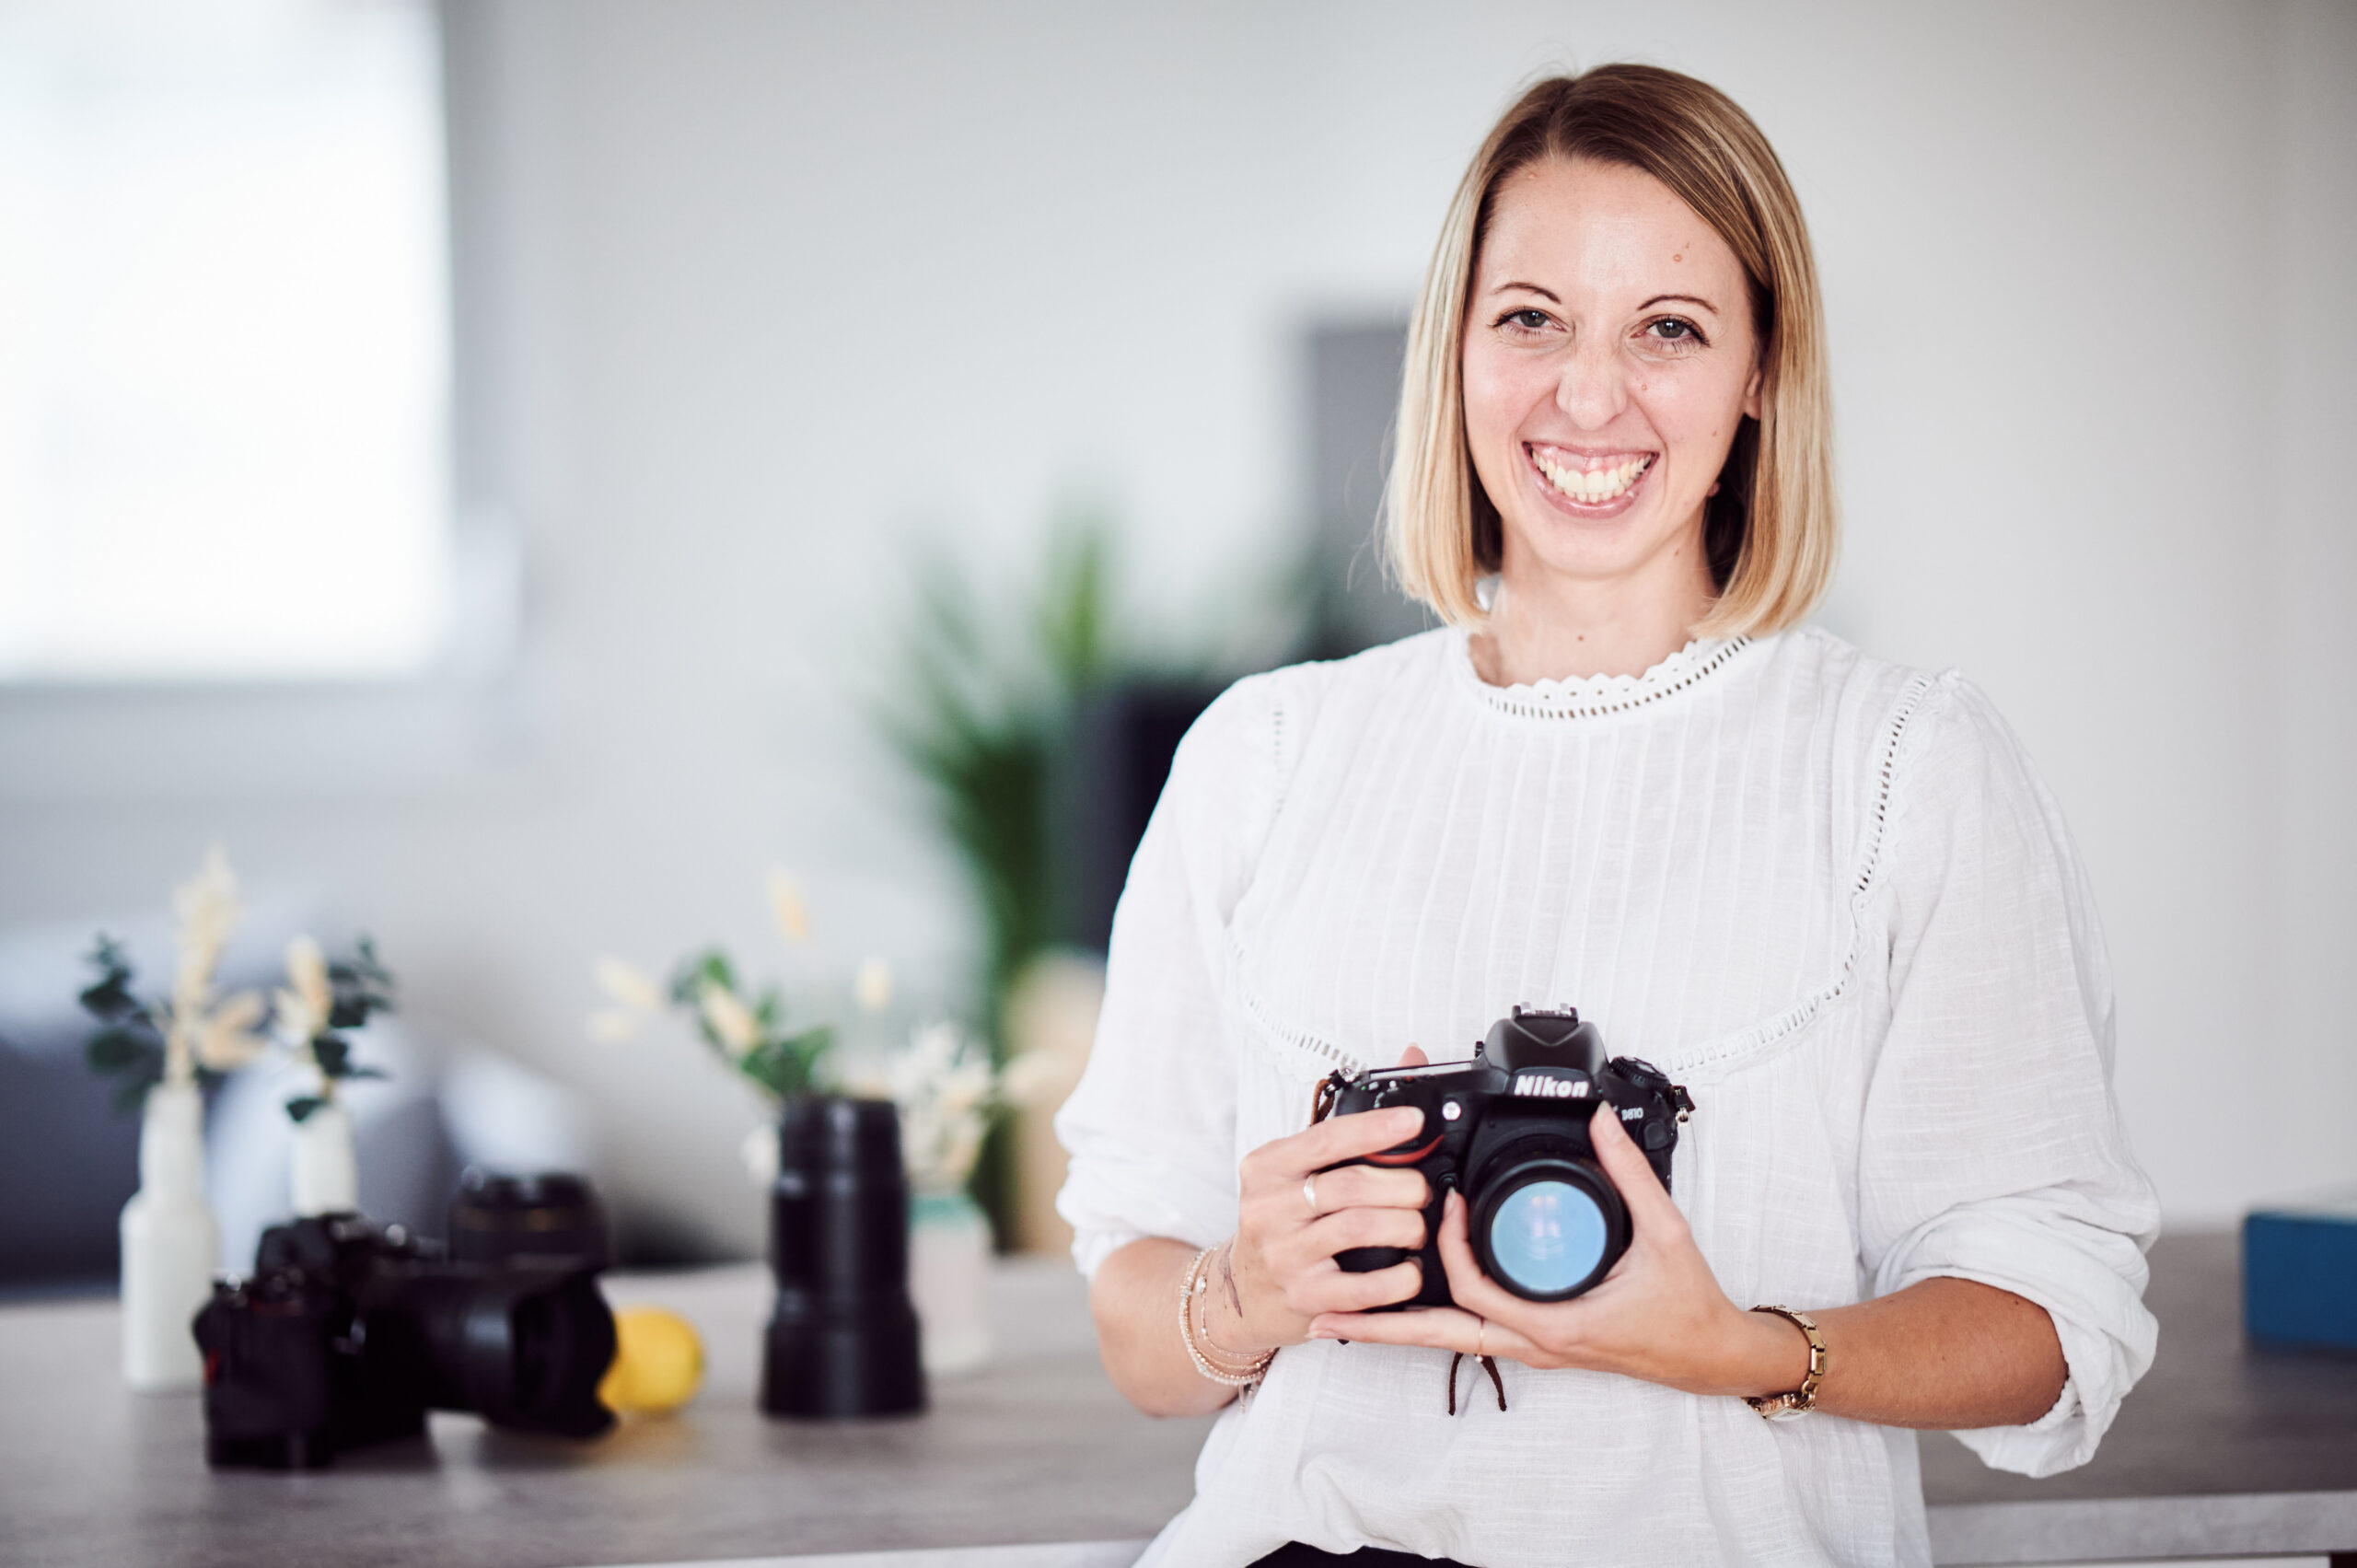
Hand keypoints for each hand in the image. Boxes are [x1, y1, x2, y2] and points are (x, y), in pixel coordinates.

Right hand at [1209, 1047, 1435, 1353]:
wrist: (1240, 1292)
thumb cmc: (1279, 1219)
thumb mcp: (1296, 1167)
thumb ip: (1349, 1124)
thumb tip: (1412, 1058)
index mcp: (1267, 1167)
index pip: (1326, 1138)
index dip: (1375, 1128)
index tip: (1414, 1121)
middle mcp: (1268, 1208)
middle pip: (1353, 1186)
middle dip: (1405, 1186)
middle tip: (1423, 1191)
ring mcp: (1284, 1256)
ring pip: (1363, 1229)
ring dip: (1407, 1227)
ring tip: (1418, 1227)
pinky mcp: (1303, 1298)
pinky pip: (1365, 1287)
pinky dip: (1399, 1278)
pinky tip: (1410, 1270)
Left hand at [1305, 1102, 1806, 1398]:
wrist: (1711, 1356)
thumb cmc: (1687, 1307)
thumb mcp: (1665, 1233)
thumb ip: (1629, 1173)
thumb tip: (1599, 1123)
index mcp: (1553, 1324)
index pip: (1474, 1290)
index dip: (1448, 1246)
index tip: (1440, 1204)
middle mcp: (1531, 1343)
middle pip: (1438, 1335)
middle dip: (1378, 1325)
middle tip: (1324, 1311)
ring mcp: (1530, 1346)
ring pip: (1448, 1340)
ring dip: (1395, 1327)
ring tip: (1342, 1316)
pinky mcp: (1534, 1340)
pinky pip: (1472, 1331)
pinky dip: (1434, 1319)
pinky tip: (1406, 1304)